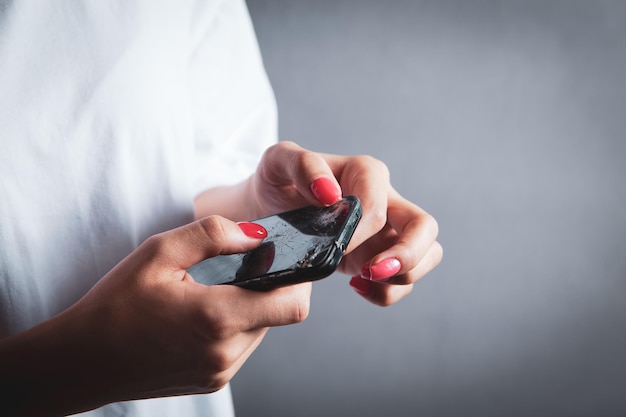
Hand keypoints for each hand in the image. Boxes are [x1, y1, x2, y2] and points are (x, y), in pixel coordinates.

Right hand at [0, 216, 310, 415]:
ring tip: (216, 290)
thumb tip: (257, 234)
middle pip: (279, 315)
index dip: (300, 279)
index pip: (292, 305)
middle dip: (271, 288)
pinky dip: (235, 326)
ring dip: (252, 308)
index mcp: (216, 318)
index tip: (287, 259)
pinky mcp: (211, 381)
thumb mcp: (158, 252)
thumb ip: (213, 234)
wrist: (82, 361)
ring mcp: (219, 371)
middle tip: (243, 268)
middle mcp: (225, 352)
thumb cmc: (115, 304)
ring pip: (262, 331)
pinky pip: (242, 348)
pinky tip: (204, 314)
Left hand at [250, 141, 441, 305]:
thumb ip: (302, 165)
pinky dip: (387, 292)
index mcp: (364, 173)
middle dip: (408, 255)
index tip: (334, 246)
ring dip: (405, 276)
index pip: (380, 205)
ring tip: (364, 280)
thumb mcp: (277, 163)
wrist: (266, 209)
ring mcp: (387, 231)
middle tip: (372, 272)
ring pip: (428, 254)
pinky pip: (403, 280)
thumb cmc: (276, 183)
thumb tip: (330, 193)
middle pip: (425, 227)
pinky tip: (356, 286)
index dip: (362, 230)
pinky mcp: (380, 256)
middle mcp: (385, 200)